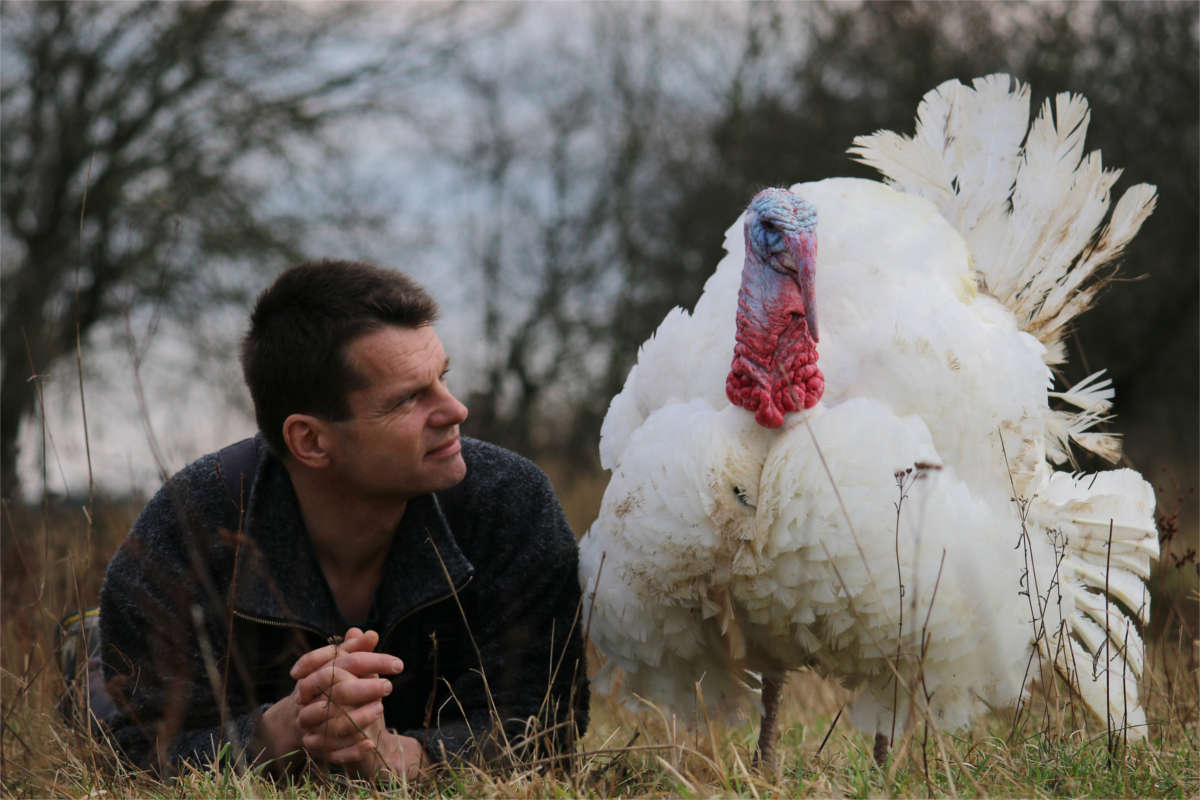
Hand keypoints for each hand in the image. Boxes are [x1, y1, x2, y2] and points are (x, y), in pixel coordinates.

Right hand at [290, 628, 428, 779]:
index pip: (342, 662)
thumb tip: (370, 634)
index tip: (398, 664)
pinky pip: (332, 752)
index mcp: (313, 675)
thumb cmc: (328, 688)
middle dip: (364, 689)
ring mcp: (308, 725)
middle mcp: (306, 700)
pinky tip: (369, 743)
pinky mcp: (314, 748)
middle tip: (389, 687)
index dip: (370, 660)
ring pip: (332, 724)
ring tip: (381, 709)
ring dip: (359, 718)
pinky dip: (351, 749)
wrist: (303, 722)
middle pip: (335, 692)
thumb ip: (355, 651)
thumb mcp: (340, 668)